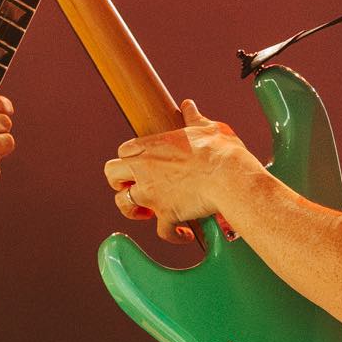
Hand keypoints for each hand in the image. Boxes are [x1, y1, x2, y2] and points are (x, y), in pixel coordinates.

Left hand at [103, 100, 253, 243]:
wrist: (230, 177)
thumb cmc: (220, 151)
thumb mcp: (207, 127)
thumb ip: (193, 118)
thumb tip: (189, 107)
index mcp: (150, 146)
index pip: (122, 151)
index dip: (129, 159)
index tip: (140, 165)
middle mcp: (144, 170)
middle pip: (111, 175)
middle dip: (120, 183)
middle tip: (136, 186)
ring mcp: (152, 193)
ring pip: (124, 205)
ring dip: (135, 210)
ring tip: (149, 213)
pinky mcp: (166, 214)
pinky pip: (162, 231)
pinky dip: (172, 234)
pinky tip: (184, 233)